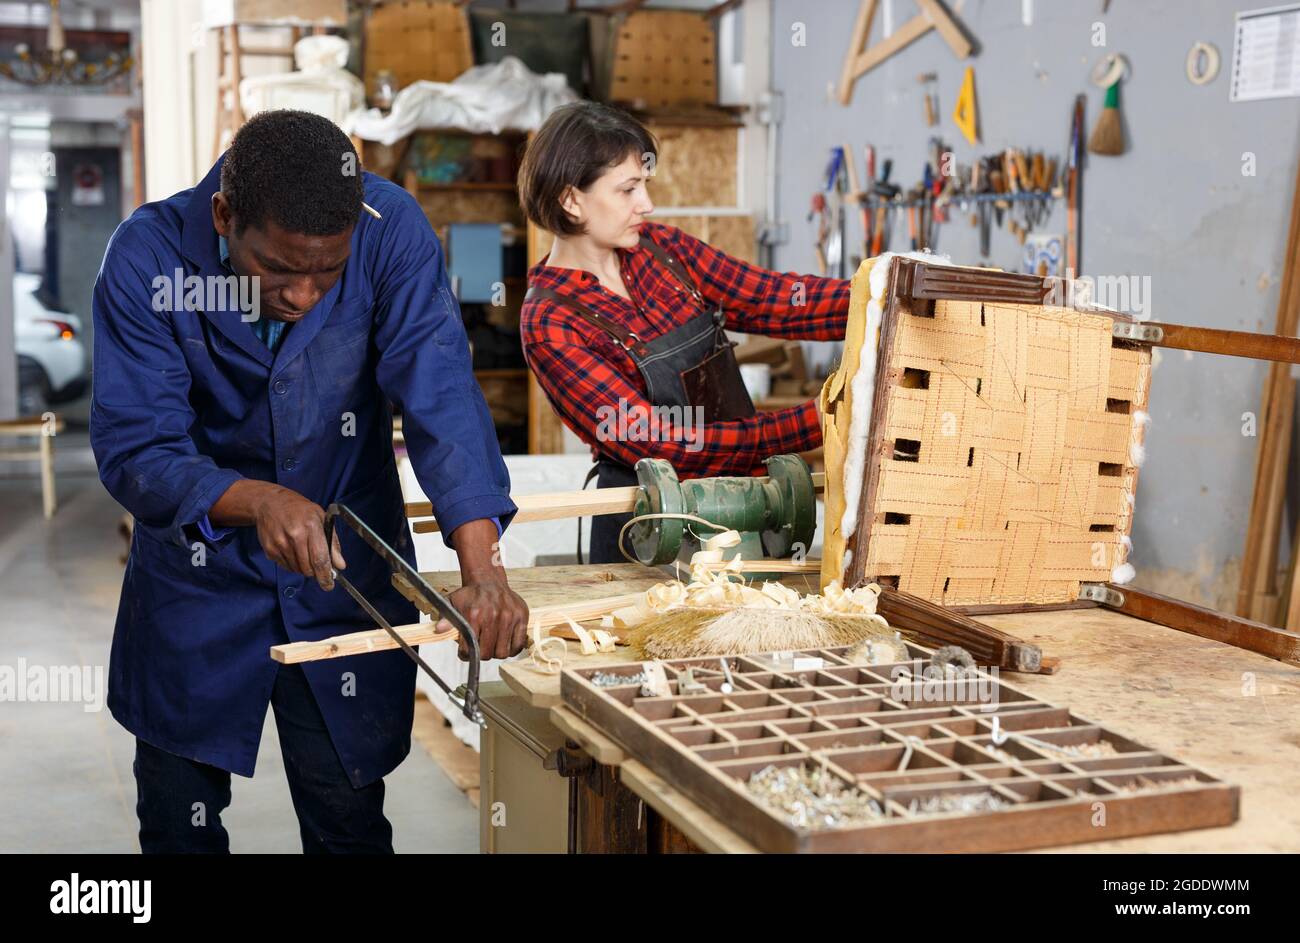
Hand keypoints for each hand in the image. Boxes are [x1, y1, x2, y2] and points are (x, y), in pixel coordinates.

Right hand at [210, 479, 344, 589]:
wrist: (269, 503)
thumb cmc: (299, 510)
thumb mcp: (321, 518)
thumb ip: (332, 543)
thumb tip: (340, 565)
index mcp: (311, 527)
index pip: (320, 559)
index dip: (326, 576)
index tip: (329, 585)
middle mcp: (295, 536)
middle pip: (308, 568)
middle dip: (315, 572)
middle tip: (317, 564)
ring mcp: (280, 543)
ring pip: (297, 569)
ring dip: (304, 567)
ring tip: (303, 551)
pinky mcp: (270, 549)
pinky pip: (286, 566)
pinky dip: (292, 564)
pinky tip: (292, 550)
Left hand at [439, 579, 529, 661]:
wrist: (488, 581)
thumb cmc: (471, 595)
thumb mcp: (452, 603)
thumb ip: (446, 618)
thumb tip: (439, 630)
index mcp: (474, 615)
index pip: (470, 648)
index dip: (466, 655)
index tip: (466, 652)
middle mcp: (492, 616)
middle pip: (487, 654)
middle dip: (481, 655)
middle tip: (479, 649)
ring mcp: (508, 617)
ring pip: (502, 652)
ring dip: (496, 653)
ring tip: (492, 646)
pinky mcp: (521, 617)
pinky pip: (519, 644)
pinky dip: (512, 649)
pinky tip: (505, 644)